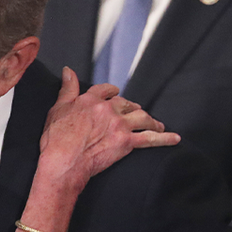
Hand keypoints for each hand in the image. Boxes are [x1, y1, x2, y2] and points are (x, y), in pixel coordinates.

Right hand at [37, 67, 180, 191]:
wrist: (64, 161)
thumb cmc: (56, 138)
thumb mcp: (58, 108)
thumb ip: (67, 88)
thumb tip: (68, 70)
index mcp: (91, 100)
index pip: (106, 90)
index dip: (112, 92)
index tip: (115, 94)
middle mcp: (108, 110)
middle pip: (126, 104)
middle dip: (133, 108)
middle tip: (137, 113)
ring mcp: (119, 126)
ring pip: (141, 118)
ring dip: (151, 120)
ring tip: (157, 124)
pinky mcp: (126, 142)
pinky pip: (150, 139)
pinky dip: (164, 138)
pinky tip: (175, 138)